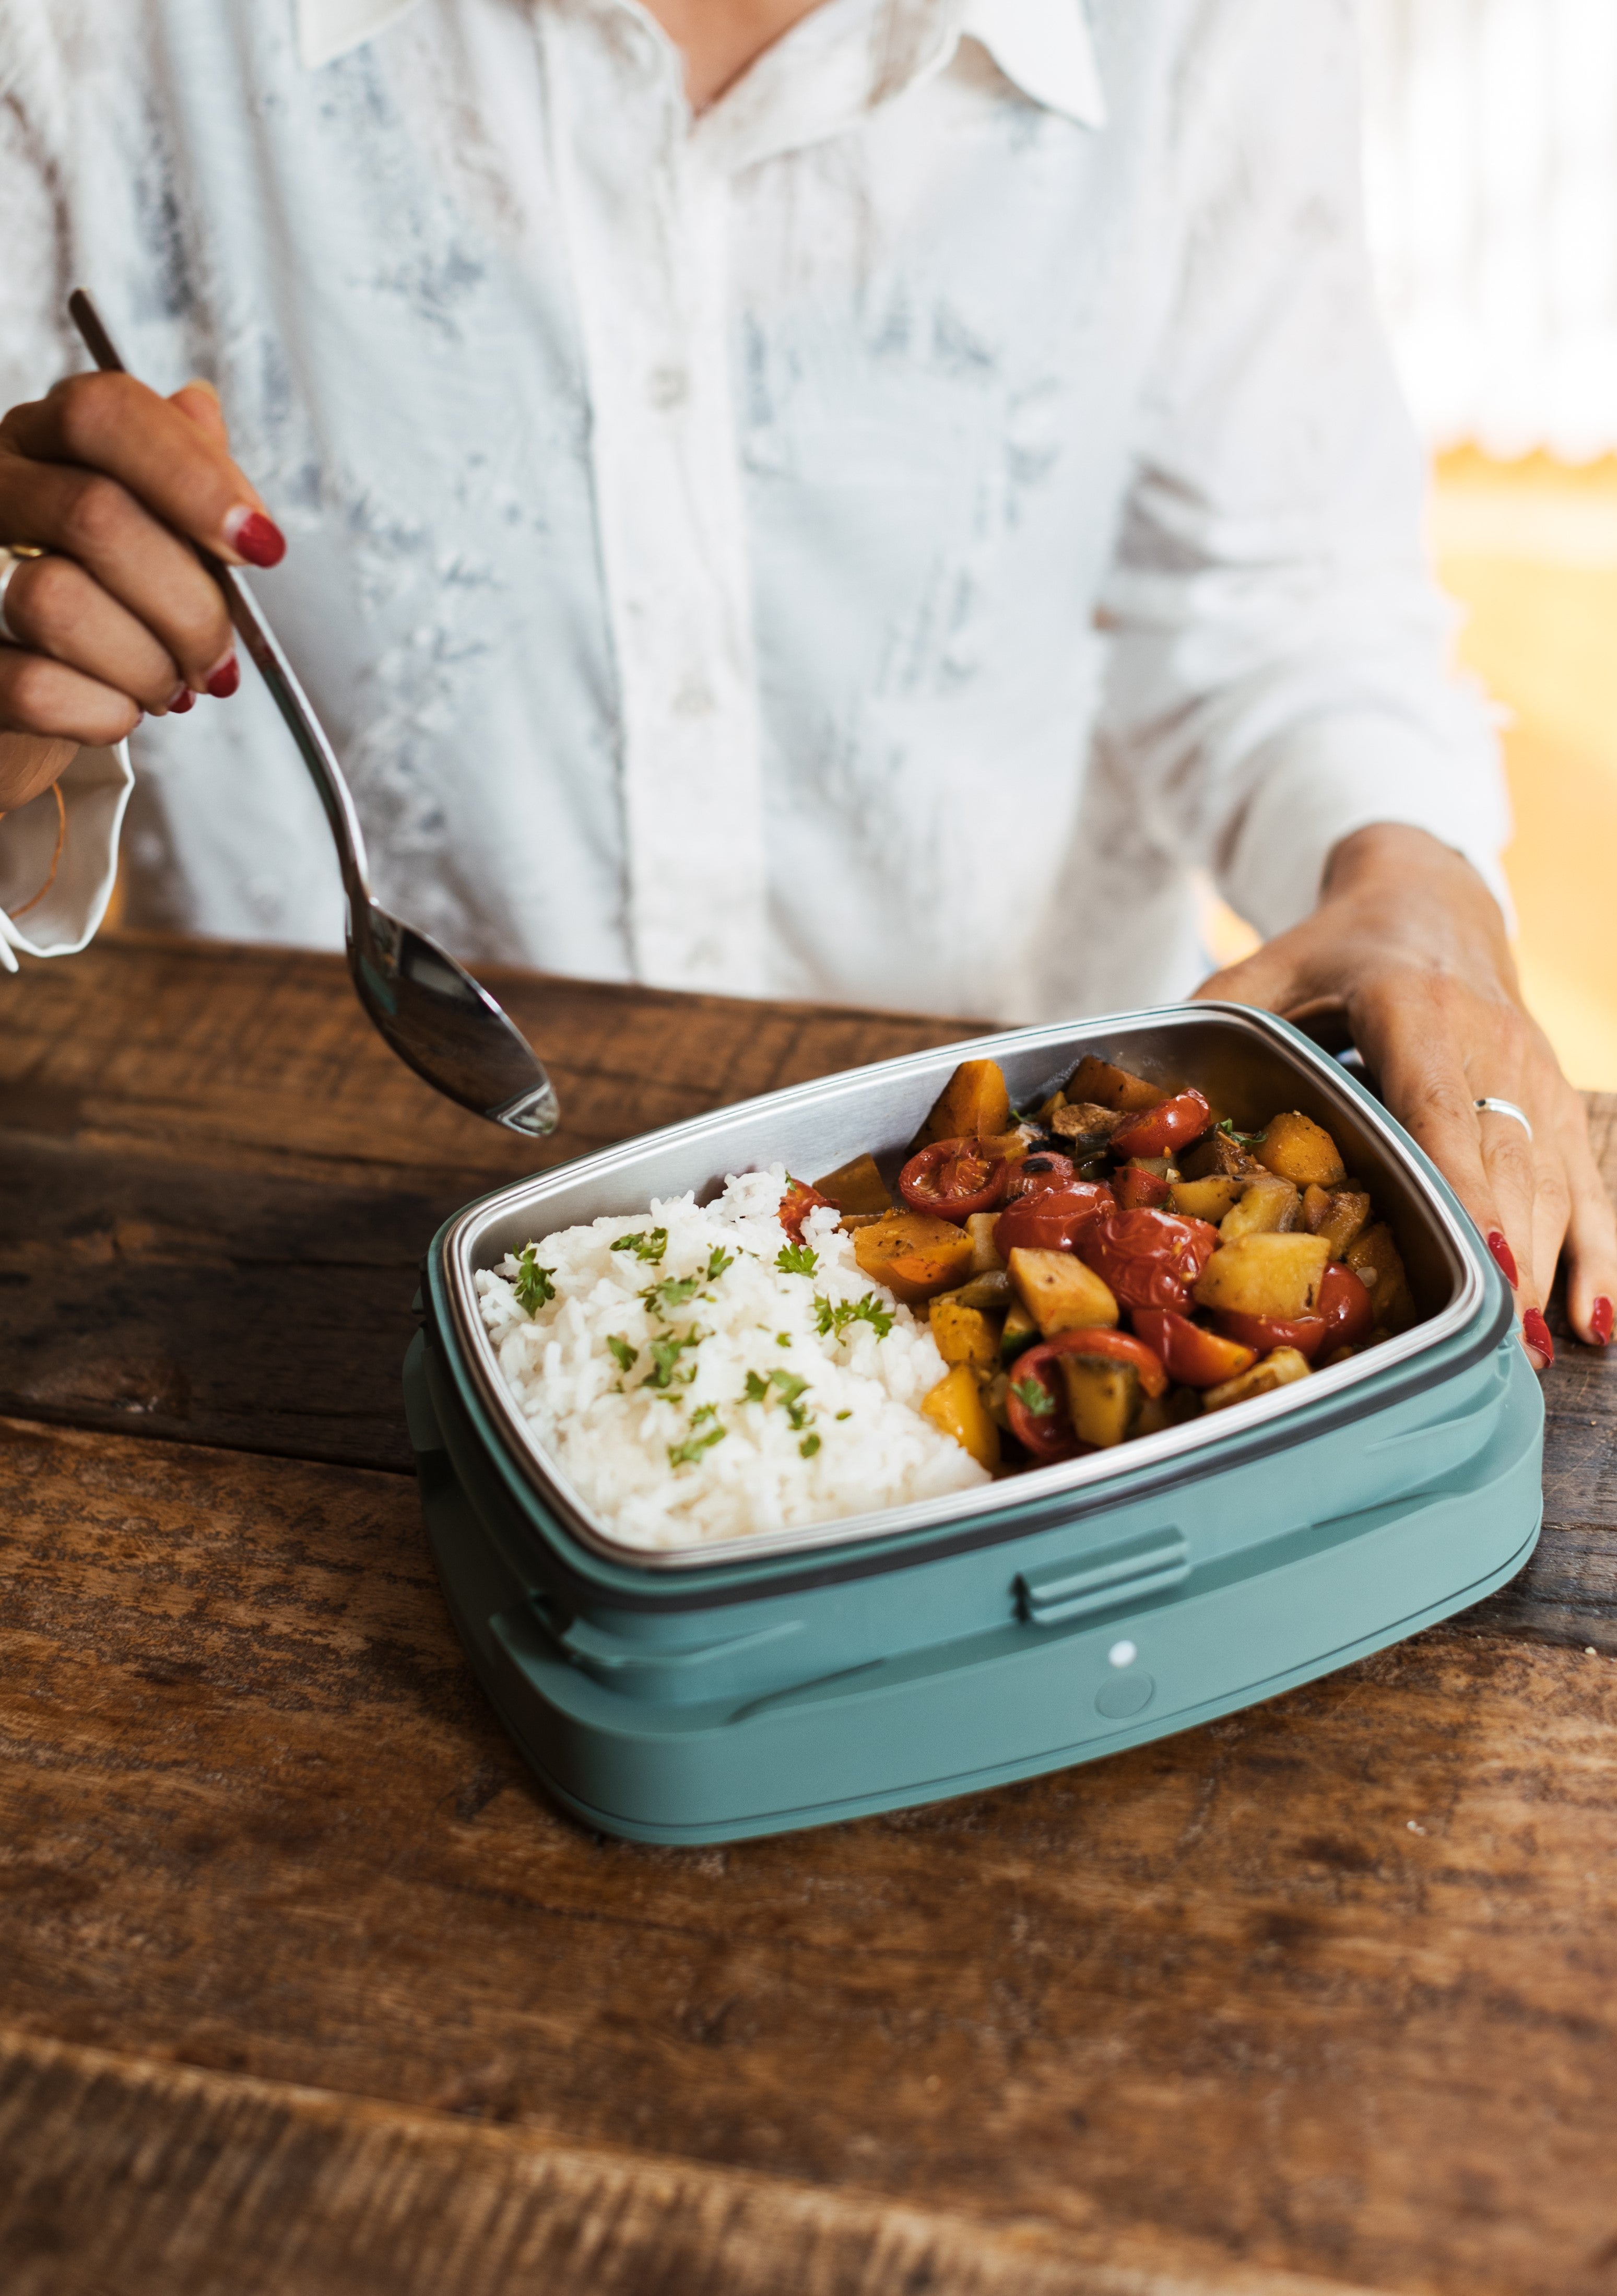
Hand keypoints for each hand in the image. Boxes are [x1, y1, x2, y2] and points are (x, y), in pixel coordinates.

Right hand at [0, 371, 284, 809]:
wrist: (36, 690)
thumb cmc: (111, 602)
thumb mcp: (156, 527)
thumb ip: (181, 470)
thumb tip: (199, 409)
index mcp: (44, 442)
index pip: (105, 412)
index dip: (194, 477)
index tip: (259, 546)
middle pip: (93, 514)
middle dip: (188, 605)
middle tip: (218, 655)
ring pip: (54, 600)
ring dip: (145, 664)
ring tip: (169, 685)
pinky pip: (32, 686)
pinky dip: (103, 712)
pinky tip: (120, 709)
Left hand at [1194, 824, 1616, 1369]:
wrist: (1430, 898)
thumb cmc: (1334, 947)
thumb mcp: (1266, 969)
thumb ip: (1215, 1023)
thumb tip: (1138, 1089)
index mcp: (1412, 1010)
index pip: (1442, 1107)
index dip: (1468, 1186)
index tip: (1485, 1257)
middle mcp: (1487, 1042)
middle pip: (1507, 1162)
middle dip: (1510, 1258)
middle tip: (1497, 1350)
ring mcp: (1532, 1072)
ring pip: (1555, 1179)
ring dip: (1552, 1271)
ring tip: (1531, 1357)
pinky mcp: (1557, 1095)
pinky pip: (1586, 1178)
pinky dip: (1598, 1251)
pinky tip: (1595, 1321)